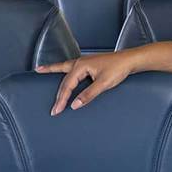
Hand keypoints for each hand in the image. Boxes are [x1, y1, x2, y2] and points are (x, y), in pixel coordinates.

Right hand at [36, 41, 171, 114]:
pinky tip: (61, 70)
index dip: (61, 100)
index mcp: (81, 65)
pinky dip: (63, 69)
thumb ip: (88, 95)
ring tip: (40, 70)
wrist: (131, 60)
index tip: (56, 111)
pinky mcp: (89, 64)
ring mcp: (84, 62)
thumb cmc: (119, 69)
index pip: (67, 86)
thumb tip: (74, 105)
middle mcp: (80, 62)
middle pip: (63, 78)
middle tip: (50, 107)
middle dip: (56, 93)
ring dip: (52, 70)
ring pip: (65, 68)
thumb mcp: (104, 84)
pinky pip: (72, 68)